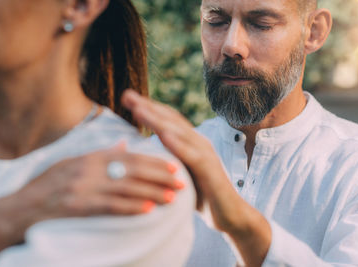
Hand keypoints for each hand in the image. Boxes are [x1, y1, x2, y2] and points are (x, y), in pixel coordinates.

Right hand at [0, 142, 183, 262]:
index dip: (153, 161)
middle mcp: (90, 170)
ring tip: (173, 197)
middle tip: (181, 181)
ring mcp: (85, 188)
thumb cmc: (51, 184)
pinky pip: (111, 207)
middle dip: (159, 177)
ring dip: (152, 193)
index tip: (173, 166)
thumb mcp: (74, 162)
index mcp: (92, 158)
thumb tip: (125, 145)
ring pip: (127, 188)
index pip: (130, 157)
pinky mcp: (80, 207)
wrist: (23, 207)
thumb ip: (102, 154)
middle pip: (133, 171)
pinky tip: (149, 210)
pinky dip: (132, 207)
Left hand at [122, 89, 240, 228]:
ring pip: (179, 132)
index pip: (167, 120)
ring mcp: (205, 155)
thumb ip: (166, 163)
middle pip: (171, 120)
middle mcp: (198, 143)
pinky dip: (178, 144)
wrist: (230, 214)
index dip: (148, 107)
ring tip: (139, 109)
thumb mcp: (179, 175)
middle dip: (148, 106)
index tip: (127, 98)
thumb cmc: (202, 196)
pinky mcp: (210, 170)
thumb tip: (141, 159)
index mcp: (190, 143)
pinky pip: (192, 155)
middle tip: (126, 94)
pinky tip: (163, 135)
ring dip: (158, 120)